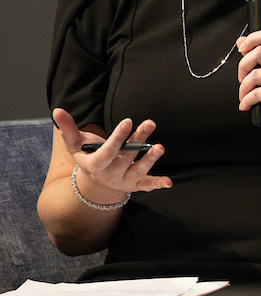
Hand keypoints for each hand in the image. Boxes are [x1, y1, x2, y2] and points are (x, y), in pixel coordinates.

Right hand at [54, 108, 171, 200]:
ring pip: (138, 170)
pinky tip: (168, 182)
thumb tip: (57, 110)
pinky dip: (157, 183)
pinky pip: (147, 185)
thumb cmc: (87, 156)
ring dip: (150, 160)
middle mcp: (110, 174)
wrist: (95, 182)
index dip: (117, 137)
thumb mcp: (75, 143)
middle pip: (126, 156)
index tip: (128, 121)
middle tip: (150, 123)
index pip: (107, 152)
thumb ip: (68, 127)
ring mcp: (124, 180)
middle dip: (138, 140)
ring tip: (160, 147)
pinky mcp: (136, 184)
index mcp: (95, 164)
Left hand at [236, 30, 260, 149]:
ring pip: (256, 74)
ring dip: (243, 87)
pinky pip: (257, 93)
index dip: (253, 38)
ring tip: (244, 94)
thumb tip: (241, 42)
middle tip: (242, 78)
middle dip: (243, 65)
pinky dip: (247, 100)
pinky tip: (246, 104)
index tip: (243, 48)